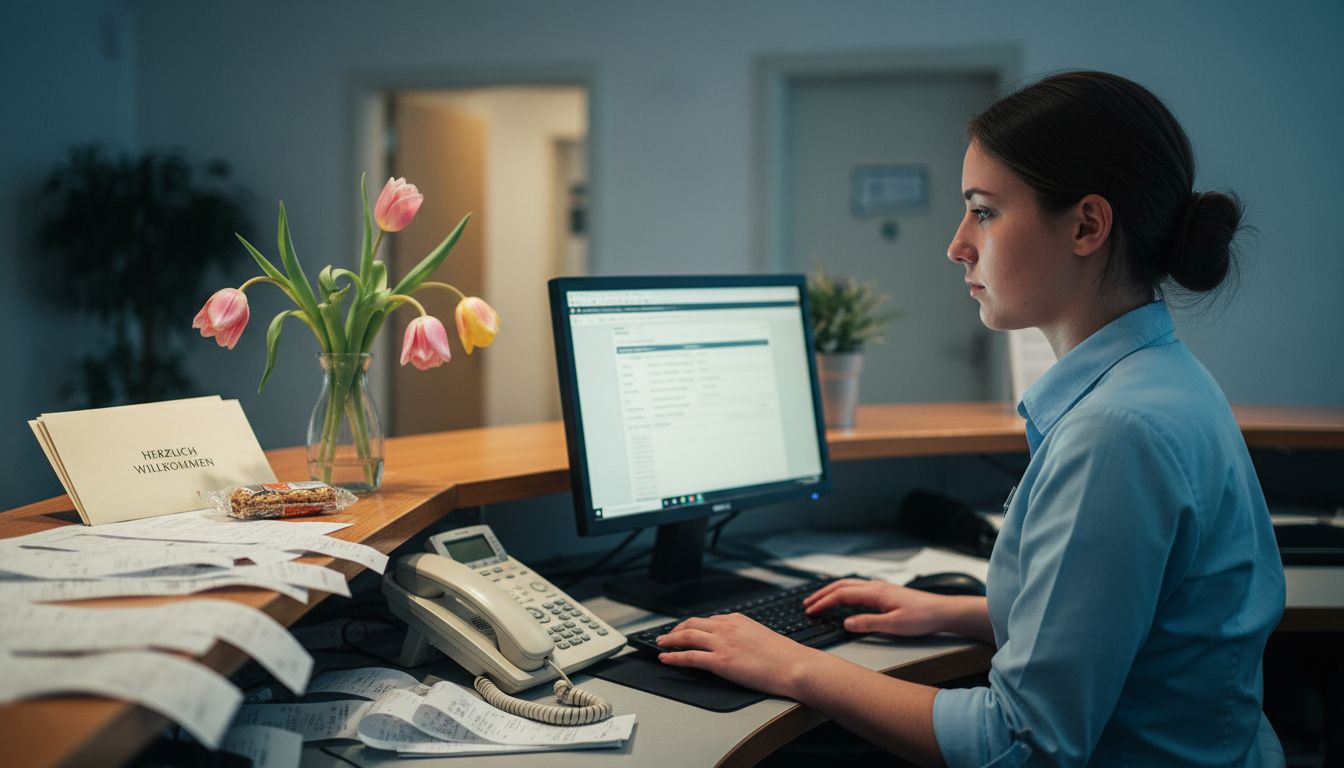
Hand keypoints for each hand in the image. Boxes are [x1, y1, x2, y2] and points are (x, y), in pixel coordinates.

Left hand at [656, 613, 821, 698]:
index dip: (692, 626)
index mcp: (737, 620)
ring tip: (660, 644)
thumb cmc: (784, 656)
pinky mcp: (720, 662)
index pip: (708, 620)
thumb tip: (736, 644)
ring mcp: (722, 644)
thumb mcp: (761, 636)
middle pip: (692, 624)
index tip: (685, 630)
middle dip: (676, 629)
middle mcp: (727, 628)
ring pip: (687, 637)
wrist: (794, 666)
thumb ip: (744, 636)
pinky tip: (665, 658)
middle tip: (666, 635)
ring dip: (669, 640)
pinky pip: (689, 657)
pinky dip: (673, 657)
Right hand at [803, 578, 956, 636]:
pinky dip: (843, 591)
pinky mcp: (885, 592)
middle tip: (807, 603)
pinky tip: (844, 599)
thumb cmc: (923, 617)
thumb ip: (869, 623)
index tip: (810, 611)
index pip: (841, 595)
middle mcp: (876, 586)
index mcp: (875, 593)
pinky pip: (857, 588)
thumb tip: (846, 623)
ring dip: (831, 591)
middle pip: (841, 586)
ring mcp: (880, 588)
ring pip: (849, 585)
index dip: (823, 603)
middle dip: (822, 594)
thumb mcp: (894, 625)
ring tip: (820, 600)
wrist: (942, 611)